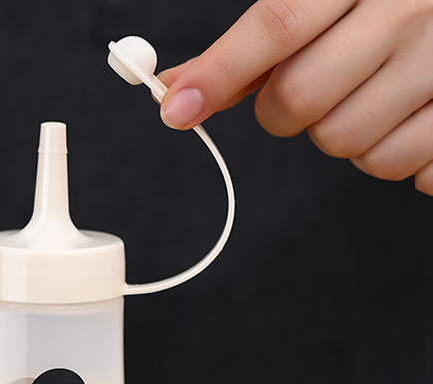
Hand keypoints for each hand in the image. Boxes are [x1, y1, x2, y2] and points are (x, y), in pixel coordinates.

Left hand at [157, 0, 432, 193]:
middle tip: (313, 87)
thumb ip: (260, 44)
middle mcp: (411, 11)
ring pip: (344, 143)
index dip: (220, 71)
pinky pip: (398, 167)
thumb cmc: (395, 4)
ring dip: (340, 133)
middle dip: (283, 110)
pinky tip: (410, 115)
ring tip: (373, 94)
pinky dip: (391, 153)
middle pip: (299, 98)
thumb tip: (179, 89)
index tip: (175, 108)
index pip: (279, 24)